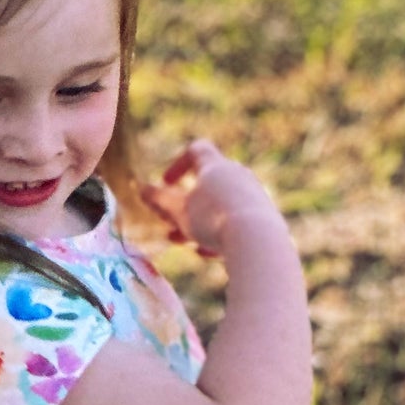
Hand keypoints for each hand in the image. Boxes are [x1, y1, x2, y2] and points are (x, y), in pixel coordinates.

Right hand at [139, 139, 282, 262]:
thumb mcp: (179, 211)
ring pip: (220, 205)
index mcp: (216, 165)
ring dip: (198, 220)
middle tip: (170, 220)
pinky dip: (218, 233)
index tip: (166, 184)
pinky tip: (208, 254)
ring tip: (183, 241)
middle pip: (208, 181)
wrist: (257, 240)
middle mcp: (238, 175)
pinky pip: (236, 221)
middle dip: (185, 201)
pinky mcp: (264, 217)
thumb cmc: (212, 219)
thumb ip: (159, 200)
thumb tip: (140, 189)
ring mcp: (253, 195)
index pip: (196, 150)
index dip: (178, 165)